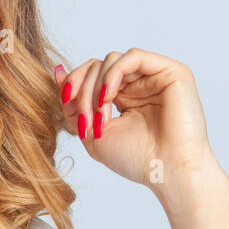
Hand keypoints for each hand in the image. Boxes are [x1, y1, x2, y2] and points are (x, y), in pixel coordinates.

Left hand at [54, 48, 216, 188]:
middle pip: (97, 66)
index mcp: (123, 97)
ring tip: (100, 117)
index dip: (73, 84)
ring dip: (96, 87)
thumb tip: (56, 70)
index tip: (65, 103)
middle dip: (82, 92)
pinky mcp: (171, 71)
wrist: (168, 171)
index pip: (91, 74)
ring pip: (111, 60)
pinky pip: (133, 56)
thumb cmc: (136, 159)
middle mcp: (139, 83)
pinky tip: (109, 96)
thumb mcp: (91, 132)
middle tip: (85, 122)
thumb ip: (72, 104)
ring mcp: (155, 76)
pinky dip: (113, 74)